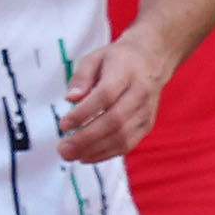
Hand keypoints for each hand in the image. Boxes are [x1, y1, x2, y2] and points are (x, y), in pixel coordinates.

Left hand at [56, 27, 176, 161]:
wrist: (152, 61)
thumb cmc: (117, 60)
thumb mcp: (95, 58)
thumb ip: (81, 77)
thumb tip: (71, 98)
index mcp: (126, 73)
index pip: (105, 96)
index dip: (84, 113)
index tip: (62, 124)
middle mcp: (140, 94)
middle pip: (114, 120)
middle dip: (86, 138)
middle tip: (62, 148)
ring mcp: (146, 111)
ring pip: (122, 136)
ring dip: (94, 150)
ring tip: (69, 155)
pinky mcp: (147, 125)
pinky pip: (128, 144)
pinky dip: (106, 154)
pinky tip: (85, 156)